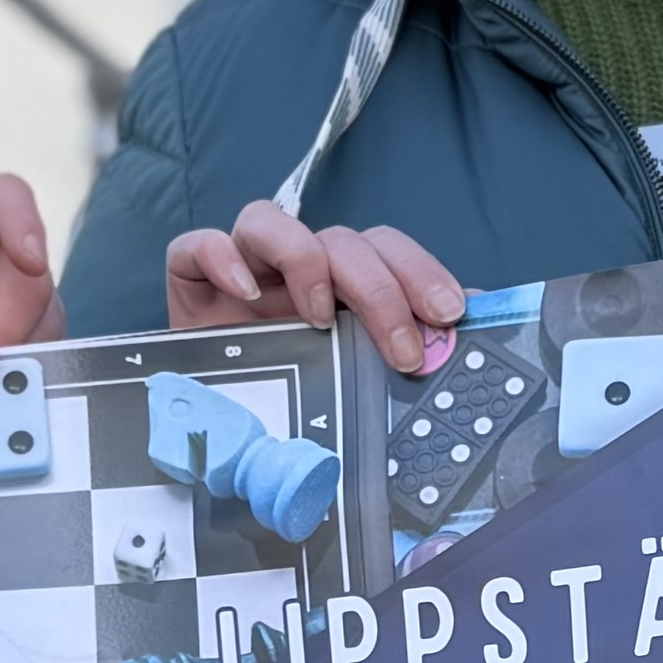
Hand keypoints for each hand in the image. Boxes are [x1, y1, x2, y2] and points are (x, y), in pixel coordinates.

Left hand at [0, 171, 55, 395]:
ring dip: (20, 360)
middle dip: (11, 328)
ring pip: (44, 321)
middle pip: (30, 278)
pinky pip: (40, 355)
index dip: (23, 221)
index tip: (30, 261)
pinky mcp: (22, 336)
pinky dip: (20, 379)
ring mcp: (11, 295)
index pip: (1, 196)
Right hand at [164, 200, 463, 381]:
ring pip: (269, 222)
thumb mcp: (356, 386)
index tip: (448, 314)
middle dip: (379, 287)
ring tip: (318, 316)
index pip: (384, 249)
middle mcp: (295, 271)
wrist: (214, 441)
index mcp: (341, 286)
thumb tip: (472, 334)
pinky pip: (195, 246)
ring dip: (304, 259)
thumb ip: (404, 355)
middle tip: (400, 347)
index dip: (419, 271)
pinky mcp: (190, 283)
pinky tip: (243, 293)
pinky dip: (219, 257)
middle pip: (340, 240)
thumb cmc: (292, 410)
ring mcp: (242, 272)